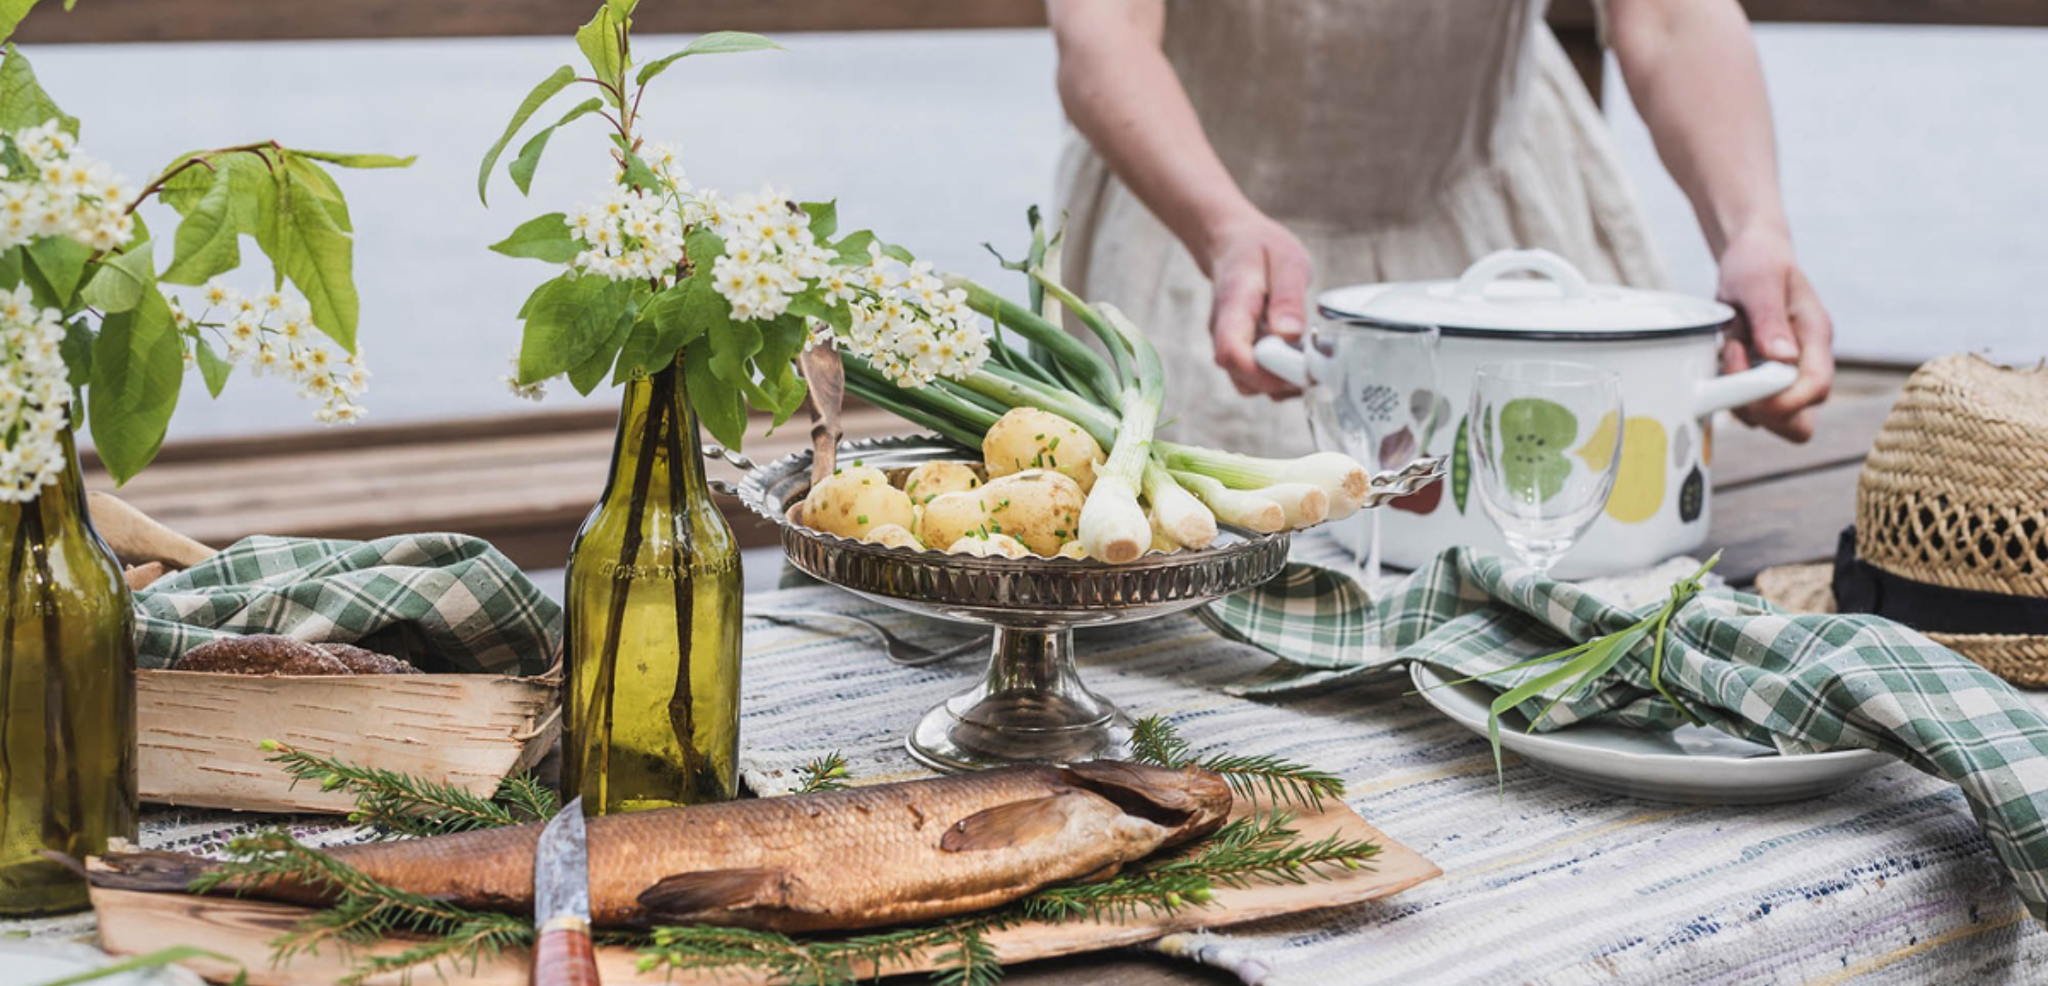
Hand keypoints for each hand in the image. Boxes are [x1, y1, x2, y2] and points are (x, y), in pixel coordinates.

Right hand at [1198, 212, 1311, 397]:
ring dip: (1283, 383)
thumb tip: (1290, 335)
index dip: (1264, 371)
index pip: (1232, 352)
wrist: (1234, 245)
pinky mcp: (1242, 352)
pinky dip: (1281, 378)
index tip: (1299, 366)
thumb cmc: (1260, 249)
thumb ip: (1287, 297)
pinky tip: (1303, 359)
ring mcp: (1231, 345)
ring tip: (1313, 360)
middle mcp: (1224, 332)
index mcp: (1232, 306)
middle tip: (1317, 365)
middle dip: (1281, 382)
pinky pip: (1257, 378)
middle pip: (1241, 378)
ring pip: (1250, 384)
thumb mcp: (1286, 260)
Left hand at [1715, 226, 1833, 441]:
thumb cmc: (1758, 261)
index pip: (1816, 388)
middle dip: (1763, 413)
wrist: (1752, 254)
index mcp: (1815, 337)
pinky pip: (1751, 406)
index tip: (1747, 379)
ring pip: (1774, 420)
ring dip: (1741, 400)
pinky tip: (1721, 359)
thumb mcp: (1758, 282)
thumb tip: (1783, 358)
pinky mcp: (1765, 376)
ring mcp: (1788, 372)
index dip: (1782, 399)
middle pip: (1801, 420)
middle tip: (1734, 376)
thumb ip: (1770, 319)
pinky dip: (1731, 394)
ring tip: (1728, 351)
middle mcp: (1807, 361)